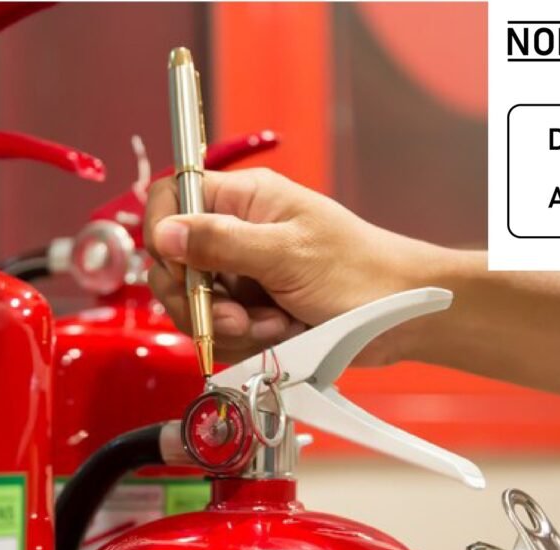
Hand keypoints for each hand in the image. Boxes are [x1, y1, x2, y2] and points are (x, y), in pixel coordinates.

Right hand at [144, 168, 439, 364]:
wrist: (397, 316)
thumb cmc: (359, 272)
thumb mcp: (287, 253)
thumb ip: (221, 243)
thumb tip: (164, 232)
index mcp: (244, 200)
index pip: (173, 197)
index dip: (162, 232)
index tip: (177, 268)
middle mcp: (236, 234)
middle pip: (173, 263)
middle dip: (199, 300)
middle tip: (234, 317)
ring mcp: (241, 275)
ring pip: (196, 305)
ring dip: (229, 326)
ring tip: (275, 326)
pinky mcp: (251, 311)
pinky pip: (221, 331)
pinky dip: (247, 341)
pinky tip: (283, 335)